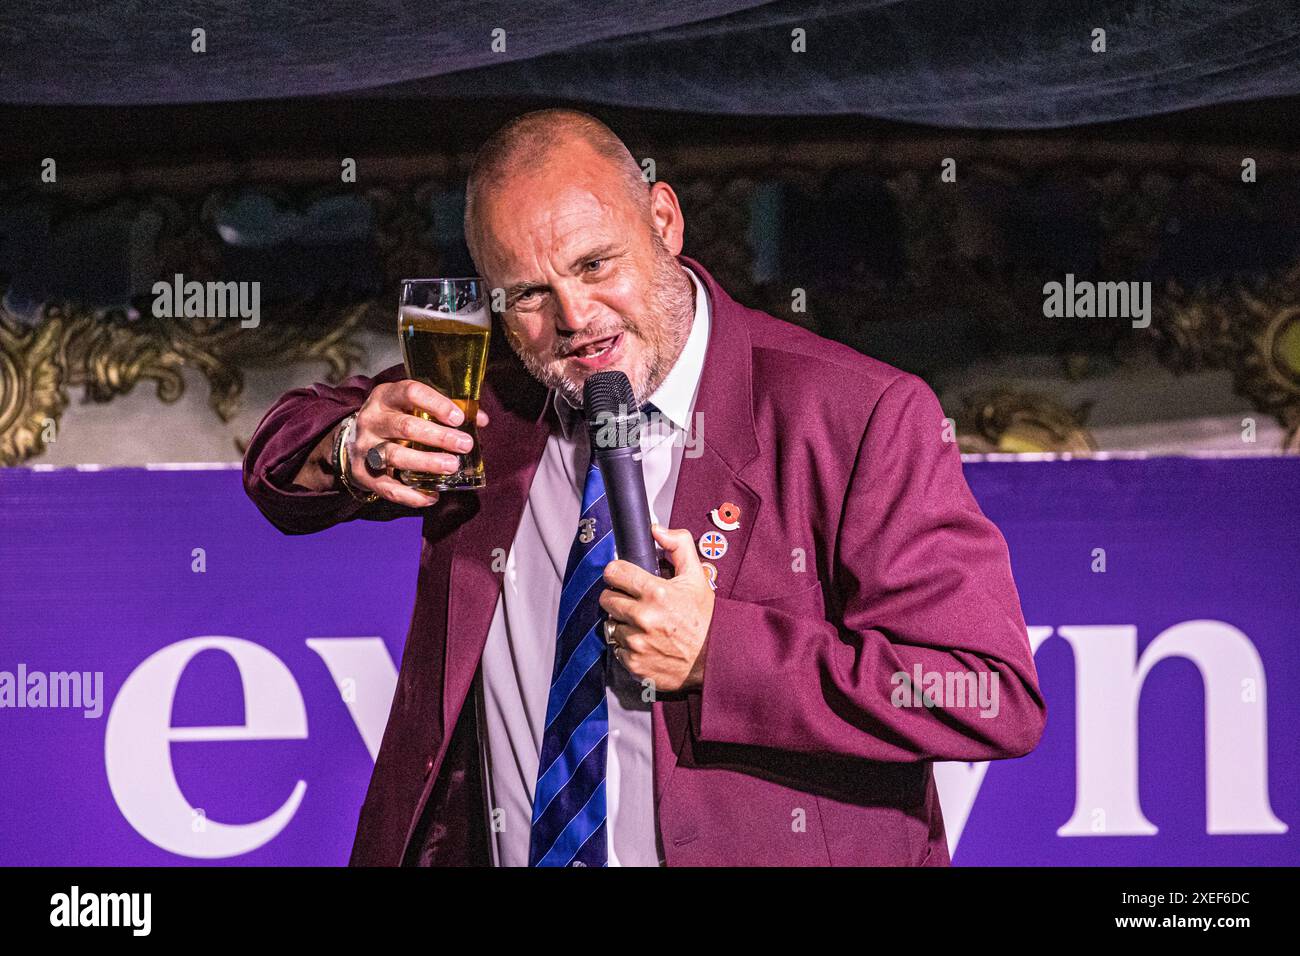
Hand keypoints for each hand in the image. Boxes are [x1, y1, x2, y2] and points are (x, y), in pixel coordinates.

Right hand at [347, 379, 488, 506]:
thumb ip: (445, 410)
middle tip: (465, 445)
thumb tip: (481, 420)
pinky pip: (388, 487)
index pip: (411, 393)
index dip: (436, 404)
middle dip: (439, 437)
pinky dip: (411, 495)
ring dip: (426, 462)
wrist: (352, 442)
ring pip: (395, 455)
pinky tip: (432, 496)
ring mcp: (365, 447)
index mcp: (386, 396)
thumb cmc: (394, 420)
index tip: (459, 418)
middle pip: (405, 426)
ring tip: (452, 466)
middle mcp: (372, 419)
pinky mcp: (363, 473)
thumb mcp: (411, 407)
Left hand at [598, 524, 715, 692]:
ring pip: (611, 624)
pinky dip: (626, 646)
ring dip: (623, 623)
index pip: (614, 572)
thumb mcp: (697, 577)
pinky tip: (644, 643)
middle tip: (634, 602)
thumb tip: (657, 530)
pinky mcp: (634, 663)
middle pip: (607, 599)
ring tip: (642, 625)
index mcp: (656, 593)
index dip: (617, 573)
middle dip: (618, 597)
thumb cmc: (704, 618)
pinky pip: (616, 648)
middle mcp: (643, 617)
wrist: (715, 659)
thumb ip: (679, 546)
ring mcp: (636, 642)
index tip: (622, 577)